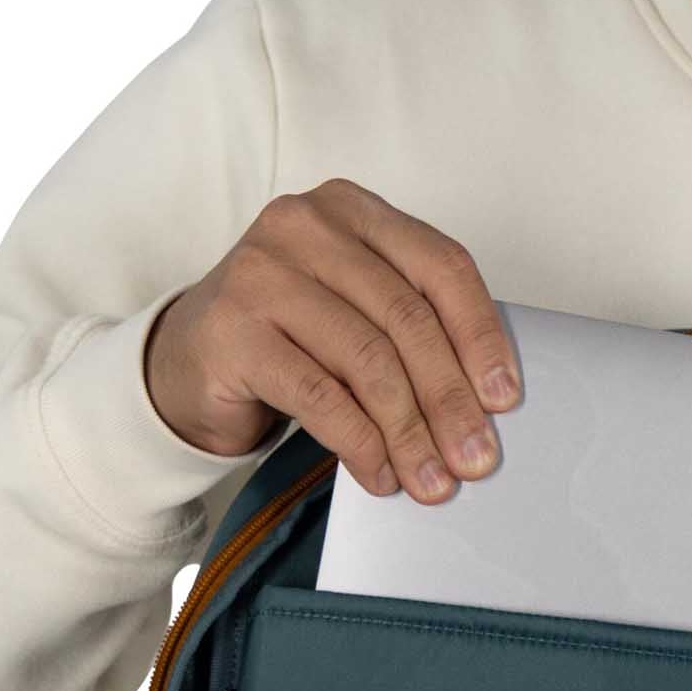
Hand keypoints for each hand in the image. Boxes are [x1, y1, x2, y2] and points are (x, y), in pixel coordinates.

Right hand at [143, 177, 522, 503]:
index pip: (441, 265)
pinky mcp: (231, 330)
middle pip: (407, 318)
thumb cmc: (289, 337)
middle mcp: (304, 226)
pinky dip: (360, 442)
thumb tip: (486, 402)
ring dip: (408, 433)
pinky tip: (379, 474)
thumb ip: (412, 326)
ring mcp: (261, 273)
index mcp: (351, 209)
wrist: (186, 362)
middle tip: (476, 459)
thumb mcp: (356, 310)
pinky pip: (318, 395)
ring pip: (366, 360)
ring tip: (431, 481)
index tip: (505, 398)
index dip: (481, 335)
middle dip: (449, 399)